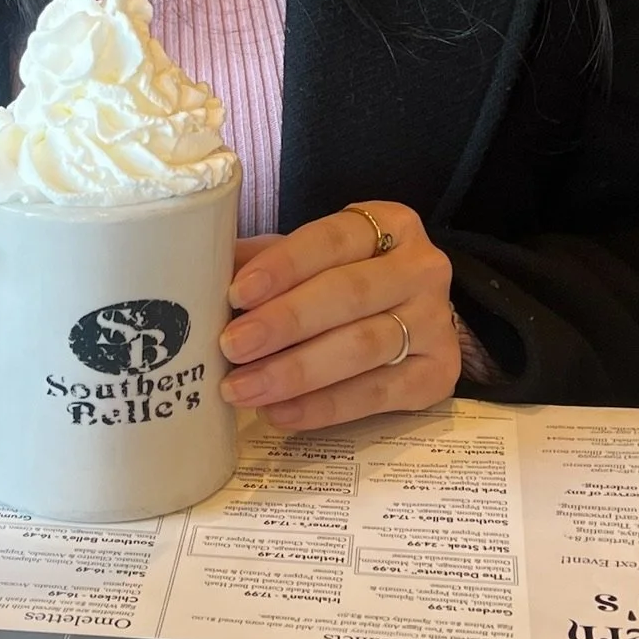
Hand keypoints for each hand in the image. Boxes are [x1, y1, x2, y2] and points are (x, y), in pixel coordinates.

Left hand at [218, 202, 460, 429]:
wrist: (413, 318)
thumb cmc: (346, 282)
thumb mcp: (311, 260)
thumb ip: (266, 262)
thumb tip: (200, 275)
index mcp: (389, 224)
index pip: (331, 240)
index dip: (283, 266)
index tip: (236, 294)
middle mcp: (422, 268)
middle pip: (348, 294)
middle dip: (284, 323)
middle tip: (231, 347)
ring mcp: (436, 323)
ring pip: (362, 346)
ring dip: (296, 371)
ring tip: (242, 389)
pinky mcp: (439, 375)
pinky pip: (377, 395)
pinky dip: (324, 407)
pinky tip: (280, 414)